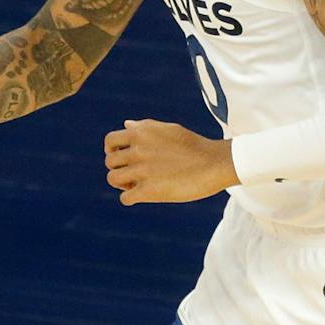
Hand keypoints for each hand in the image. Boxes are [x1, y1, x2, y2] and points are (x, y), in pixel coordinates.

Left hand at [104, 119, 236, 204]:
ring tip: (136, 185)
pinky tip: (142, 196)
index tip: (122, 157)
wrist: (215, 163)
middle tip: (133, 174)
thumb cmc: (194, 146)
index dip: (112, 150)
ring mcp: (141, 170)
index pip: (110, 141)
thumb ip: (145, 127)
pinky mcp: (148, 190)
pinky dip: (131, 199)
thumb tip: (126, 124)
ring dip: (122, 184)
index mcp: (141, 132)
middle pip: (110, 162)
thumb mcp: (169, 129)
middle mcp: (137, 149)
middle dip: (119, 168)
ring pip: (113, 179)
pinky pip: (125, 198)